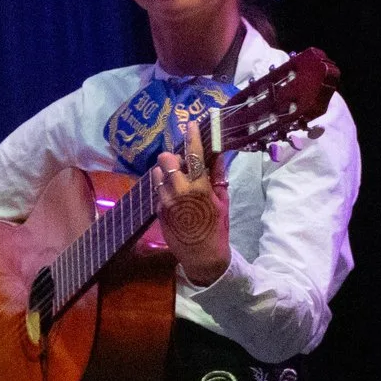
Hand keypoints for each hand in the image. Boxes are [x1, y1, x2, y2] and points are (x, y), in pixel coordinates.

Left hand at [153, 124, 231, 286]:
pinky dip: (165, 188)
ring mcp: (165, 201)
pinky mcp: (158, 210)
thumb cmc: (217, 228)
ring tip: (179, 182)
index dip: (192, 137)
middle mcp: (179, 191)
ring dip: (167, 173)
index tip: (191, 124)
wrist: (203, 256)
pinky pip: (158, 190)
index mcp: (200, 188)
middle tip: (184, 164)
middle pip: (166, 159)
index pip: (193, 155)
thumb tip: (216, 156)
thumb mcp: (222, 201)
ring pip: (158, 173)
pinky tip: (176, 198)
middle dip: (174, 158)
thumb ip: (217, 177)